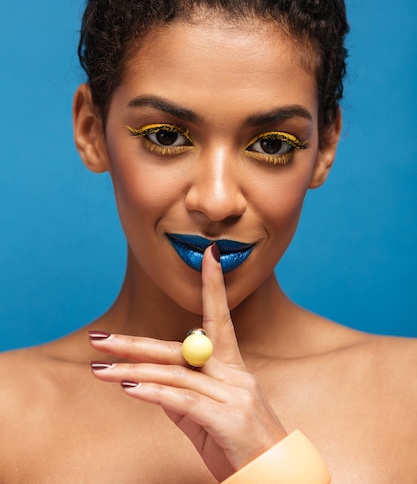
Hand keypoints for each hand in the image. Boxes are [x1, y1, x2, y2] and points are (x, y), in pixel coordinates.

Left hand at [89, 245, 286, 481]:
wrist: (273, 478)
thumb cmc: (238, 447)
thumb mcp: (204, 418)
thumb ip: (180, 395)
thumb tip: (145, 380)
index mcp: (233, 367)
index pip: (219, 318)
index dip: (213, 285)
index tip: (208, 254)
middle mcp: (235, 373)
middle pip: (179, 349)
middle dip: (135, 343)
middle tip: (100, 339)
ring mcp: (234, 394)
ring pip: (174, 374)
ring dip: (132, 372)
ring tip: (101, 370)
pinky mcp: (227, 418)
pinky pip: (183, 400)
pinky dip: (153, 392)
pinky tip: (128, 388)